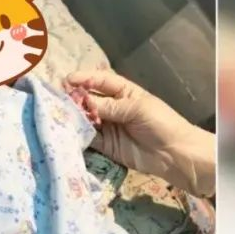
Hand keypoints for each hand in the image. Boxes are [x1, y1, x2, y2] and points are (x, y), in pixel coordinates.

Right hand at [65, 70, 214, 196]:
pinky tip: (68, 130)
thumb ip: (110, 106)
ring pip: (87, 118)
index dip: (85, 78)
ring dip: (75, 116)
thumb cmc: (161, 123)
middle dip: (76, 97)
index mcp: (125, 93)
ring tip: (60, 114)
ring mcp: (109, 127)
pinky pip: (89, 138)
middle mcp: (114, 107)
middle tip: (59, 98)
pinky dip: (79, 134)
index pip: (101, 81)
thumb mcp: (137, 108)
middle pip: (90, 99)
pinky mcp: (107, 146)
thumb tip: (85, 101)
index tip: (68, 80)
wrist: (174, 154)